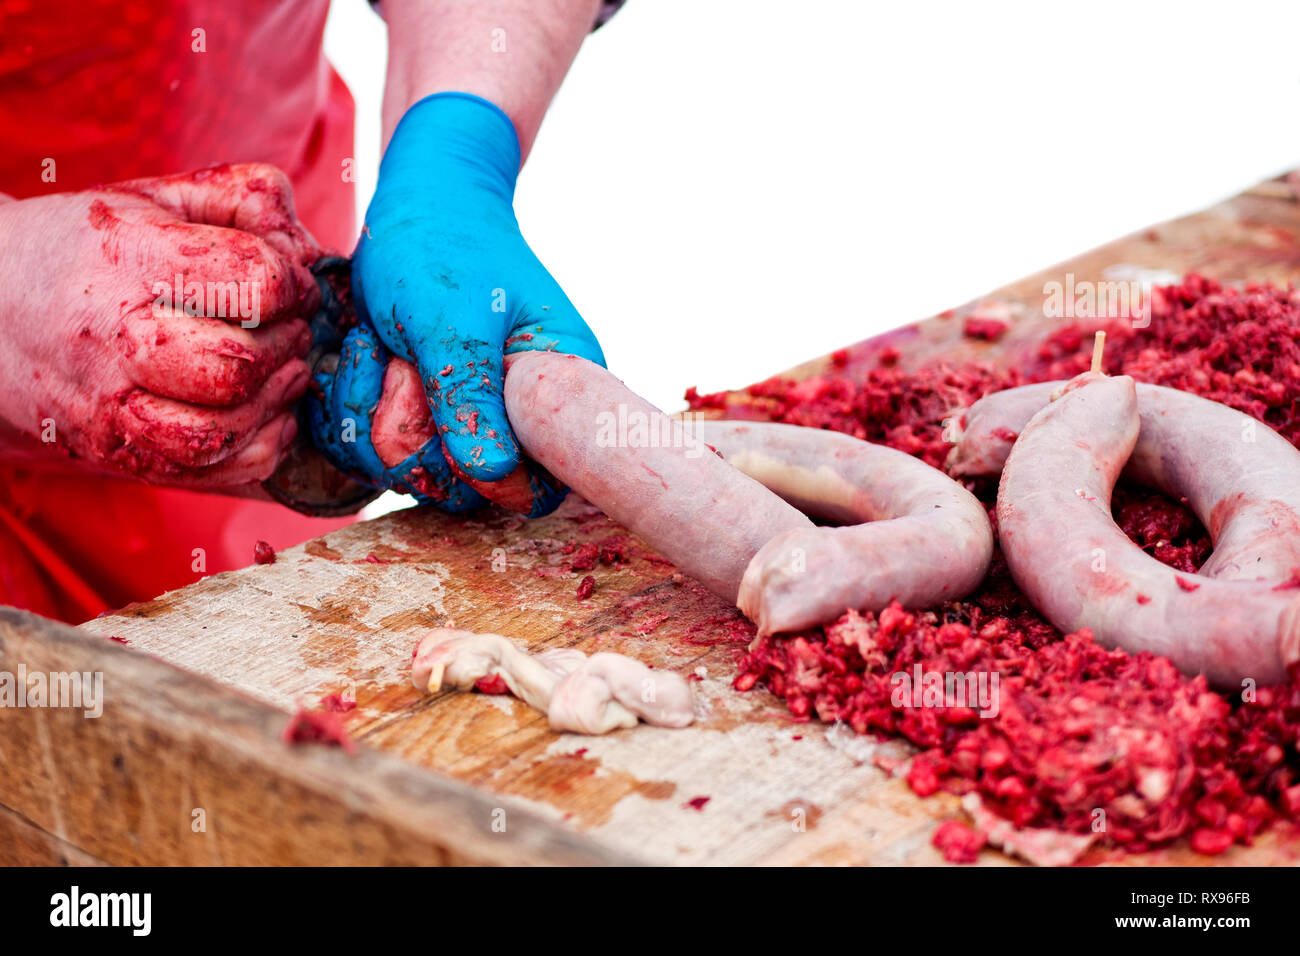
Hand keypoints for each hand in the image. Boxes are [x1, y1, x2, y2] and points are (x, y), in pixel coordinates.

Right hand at [0, 164, 321, 486]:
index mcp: (130, 261)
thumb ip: (243, 198)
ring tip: (281, 368)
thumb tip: (310, 248)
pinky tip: (265, 410)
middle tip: (289, 326)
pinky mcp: (126, 455)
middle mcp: (118, 342)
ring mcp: (116, 409)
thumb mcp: (159, 198)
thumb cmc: (89, 250)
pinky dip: (261, 445)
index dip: (292, 282)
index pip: (253, 282)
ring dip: (276, 401)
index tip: (288, 280)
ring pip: (224, 431)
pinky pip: (217, 472)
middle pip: (239, 365)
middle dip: (287, 343)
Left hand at [331, 91, 604, 514]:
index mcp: (556, 393)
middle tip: (404, 363)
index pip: (540, 485)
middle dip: (412, 432)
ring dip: (371, 411)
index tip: (444, 427)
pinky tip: (362, 354)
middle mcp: (515, 416)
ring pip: (406, 471)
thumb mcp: (451, 321)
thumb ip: (470, 399)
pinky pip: (371, 451)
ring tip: (381, 345)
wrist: (415, 201)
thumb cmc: (444, 248)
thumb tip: (494, 478)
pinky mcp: (418, 415)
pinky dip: (351, 406)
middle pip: (460, 487)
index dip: (488, 480)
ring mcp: (462, 418)